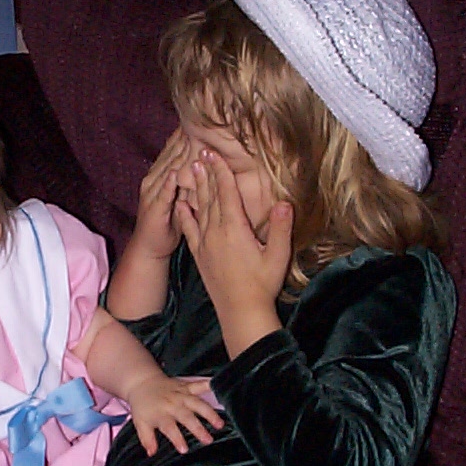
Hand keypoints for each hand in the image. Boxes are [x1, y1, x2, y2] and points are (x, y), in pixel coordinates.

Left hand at [124, 373, 223, 455]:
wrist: (141, 382)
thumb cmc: (142, 405)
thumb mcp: (140, 423)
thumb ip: (147, 439)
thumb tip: (152, 453)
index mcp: (161, 415)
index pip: (170, 429)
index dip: (177, 439)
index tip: (185, 450)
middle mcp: (173, 405)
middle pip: (187, 417)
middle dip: (198, 429)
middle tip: (209, 440)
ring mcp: (181, 395)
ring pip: (197, 403)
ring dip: (209, 413)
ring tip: (220, 423)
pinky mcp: (186, 386)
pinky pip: (198, 385)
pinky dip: (208, 385)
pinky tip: (217, 387)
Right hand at [129, 128, 190, 261]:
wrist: (150, 247)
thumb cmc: (168, 221)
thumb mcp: (182, 195)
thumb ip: (190, 179)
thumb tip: (207, 162)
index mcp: (161, 174)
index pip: (174, 148)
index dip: (186, 134)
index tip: (201, 120)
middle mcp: (154, 179)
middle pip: (170, 153)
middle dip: (184, 138)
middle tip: (199, 122)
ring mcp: (152, 192)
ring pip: (167, 168)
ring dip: (178, 155)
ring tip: (189, 138)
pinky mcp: (154, 207)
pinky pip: (163, 193)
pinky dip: (170, 182)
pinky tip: (176, 173)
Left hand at [176, 149, 291, 356]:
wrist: (240, 312)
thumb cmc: (263, 284)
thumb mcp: (278, 256)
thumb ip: (280, 228)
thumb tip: (284, 202)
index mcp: (235, 230)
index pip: (226, 194)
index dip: (220, 172)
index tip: (214, 154)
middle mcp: (216, 233)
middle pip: (210, 196)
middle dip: (205, 174)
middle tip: (198, 153)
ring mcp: (205, 244)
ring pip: (199, 209)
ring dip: (195, 188)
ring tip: (189, 169)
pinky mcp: (200, 255)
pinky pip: (190, 230)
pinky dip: (185, 214)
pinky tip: (181, 203)